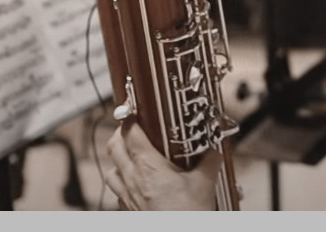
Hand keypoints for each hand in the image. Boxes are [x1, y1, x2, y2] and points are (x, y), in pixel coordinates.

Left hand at [105, 122, 220, 209]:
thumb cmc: (186, 215)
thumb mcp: (204, 183)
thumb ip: (210, 161)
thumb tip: (215, 149)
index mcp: (148, 167)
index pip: (129, 133)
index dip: (130, 118)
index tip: (135, 110)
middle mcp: (132, 179)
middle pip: (114, 147)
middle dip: (121, 134)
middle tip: (133, 128)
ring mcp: (126, 195)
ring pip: (111, 168)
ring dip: (118, 158)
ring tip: (130, 153)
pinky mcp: (127, 209)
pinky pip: (116, 189)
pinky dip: (122, 180)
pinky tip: (134, 181)